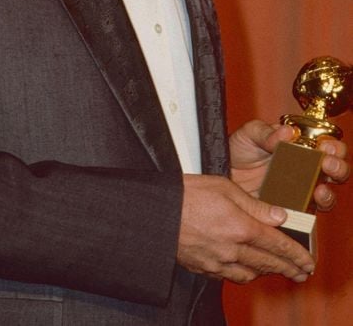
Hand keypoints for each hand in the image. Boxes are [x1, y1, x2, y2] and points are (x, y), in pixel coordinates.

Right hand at [177, 174, 314, 283]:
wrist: (156, 211)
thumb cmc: (187, 192)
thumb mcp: (224, 186)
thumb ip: (255, 204)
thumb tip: (279, 215)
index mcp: (240, 227)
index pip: (277, 245)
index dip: (296, 254)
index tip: (308, 261)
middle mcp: (232, 249)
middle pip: (268, 264)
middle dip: (287, 268)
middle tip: (300, 272)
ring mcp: (217, 262)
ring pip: (250, 274)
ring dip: (266, 272)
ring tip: (274, 268)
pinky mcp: (203, 268)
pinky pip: (230, 277)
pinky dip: (243, 274)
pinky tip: (245, 268)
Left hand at [229, 119, 349, 209]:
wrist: (220, 175)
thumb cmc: (237, 151)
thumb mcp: (249, 134)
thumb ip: (266, 132)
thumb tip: (288, 132)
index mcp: (300, 147)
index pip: (326, 146)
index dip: (333, 146)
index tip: (326, 146)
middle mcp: (305, 170)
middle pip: (334, 171)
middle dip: (337, 167)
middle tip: (328, 164)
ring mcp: (299, 192)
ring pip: (325, 196)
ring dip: (327, 193)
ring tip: (319, 190)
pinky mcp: (290, 211)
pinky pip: (307, 217)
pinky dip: (309, 216)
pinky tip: (304, 211)